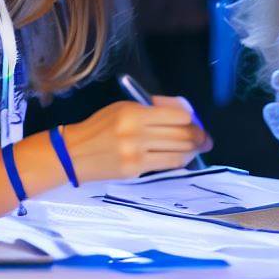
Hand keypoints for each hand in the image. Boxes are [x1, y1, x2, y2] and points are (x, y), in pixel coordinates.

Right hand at [63, 95, 212, 180]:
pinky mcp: (135, 170)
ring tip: (199, 148)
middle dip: (199, 137)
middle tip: (205, 138)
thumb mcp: (124, 107)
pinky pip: (166, 164)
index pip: (178, 116)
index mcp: (135, 113)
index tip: (195, 121)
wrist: (72, 153)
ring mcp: (136, 154)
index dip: (192, 119)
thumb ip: (154, 108)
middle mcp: (137, 133)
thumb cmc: (100, 126)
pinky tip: (183, 156)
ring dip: (194, 150)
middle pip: (182, 135)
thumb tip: (184, 113)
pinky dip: (180, 160)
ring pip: (179, 152)